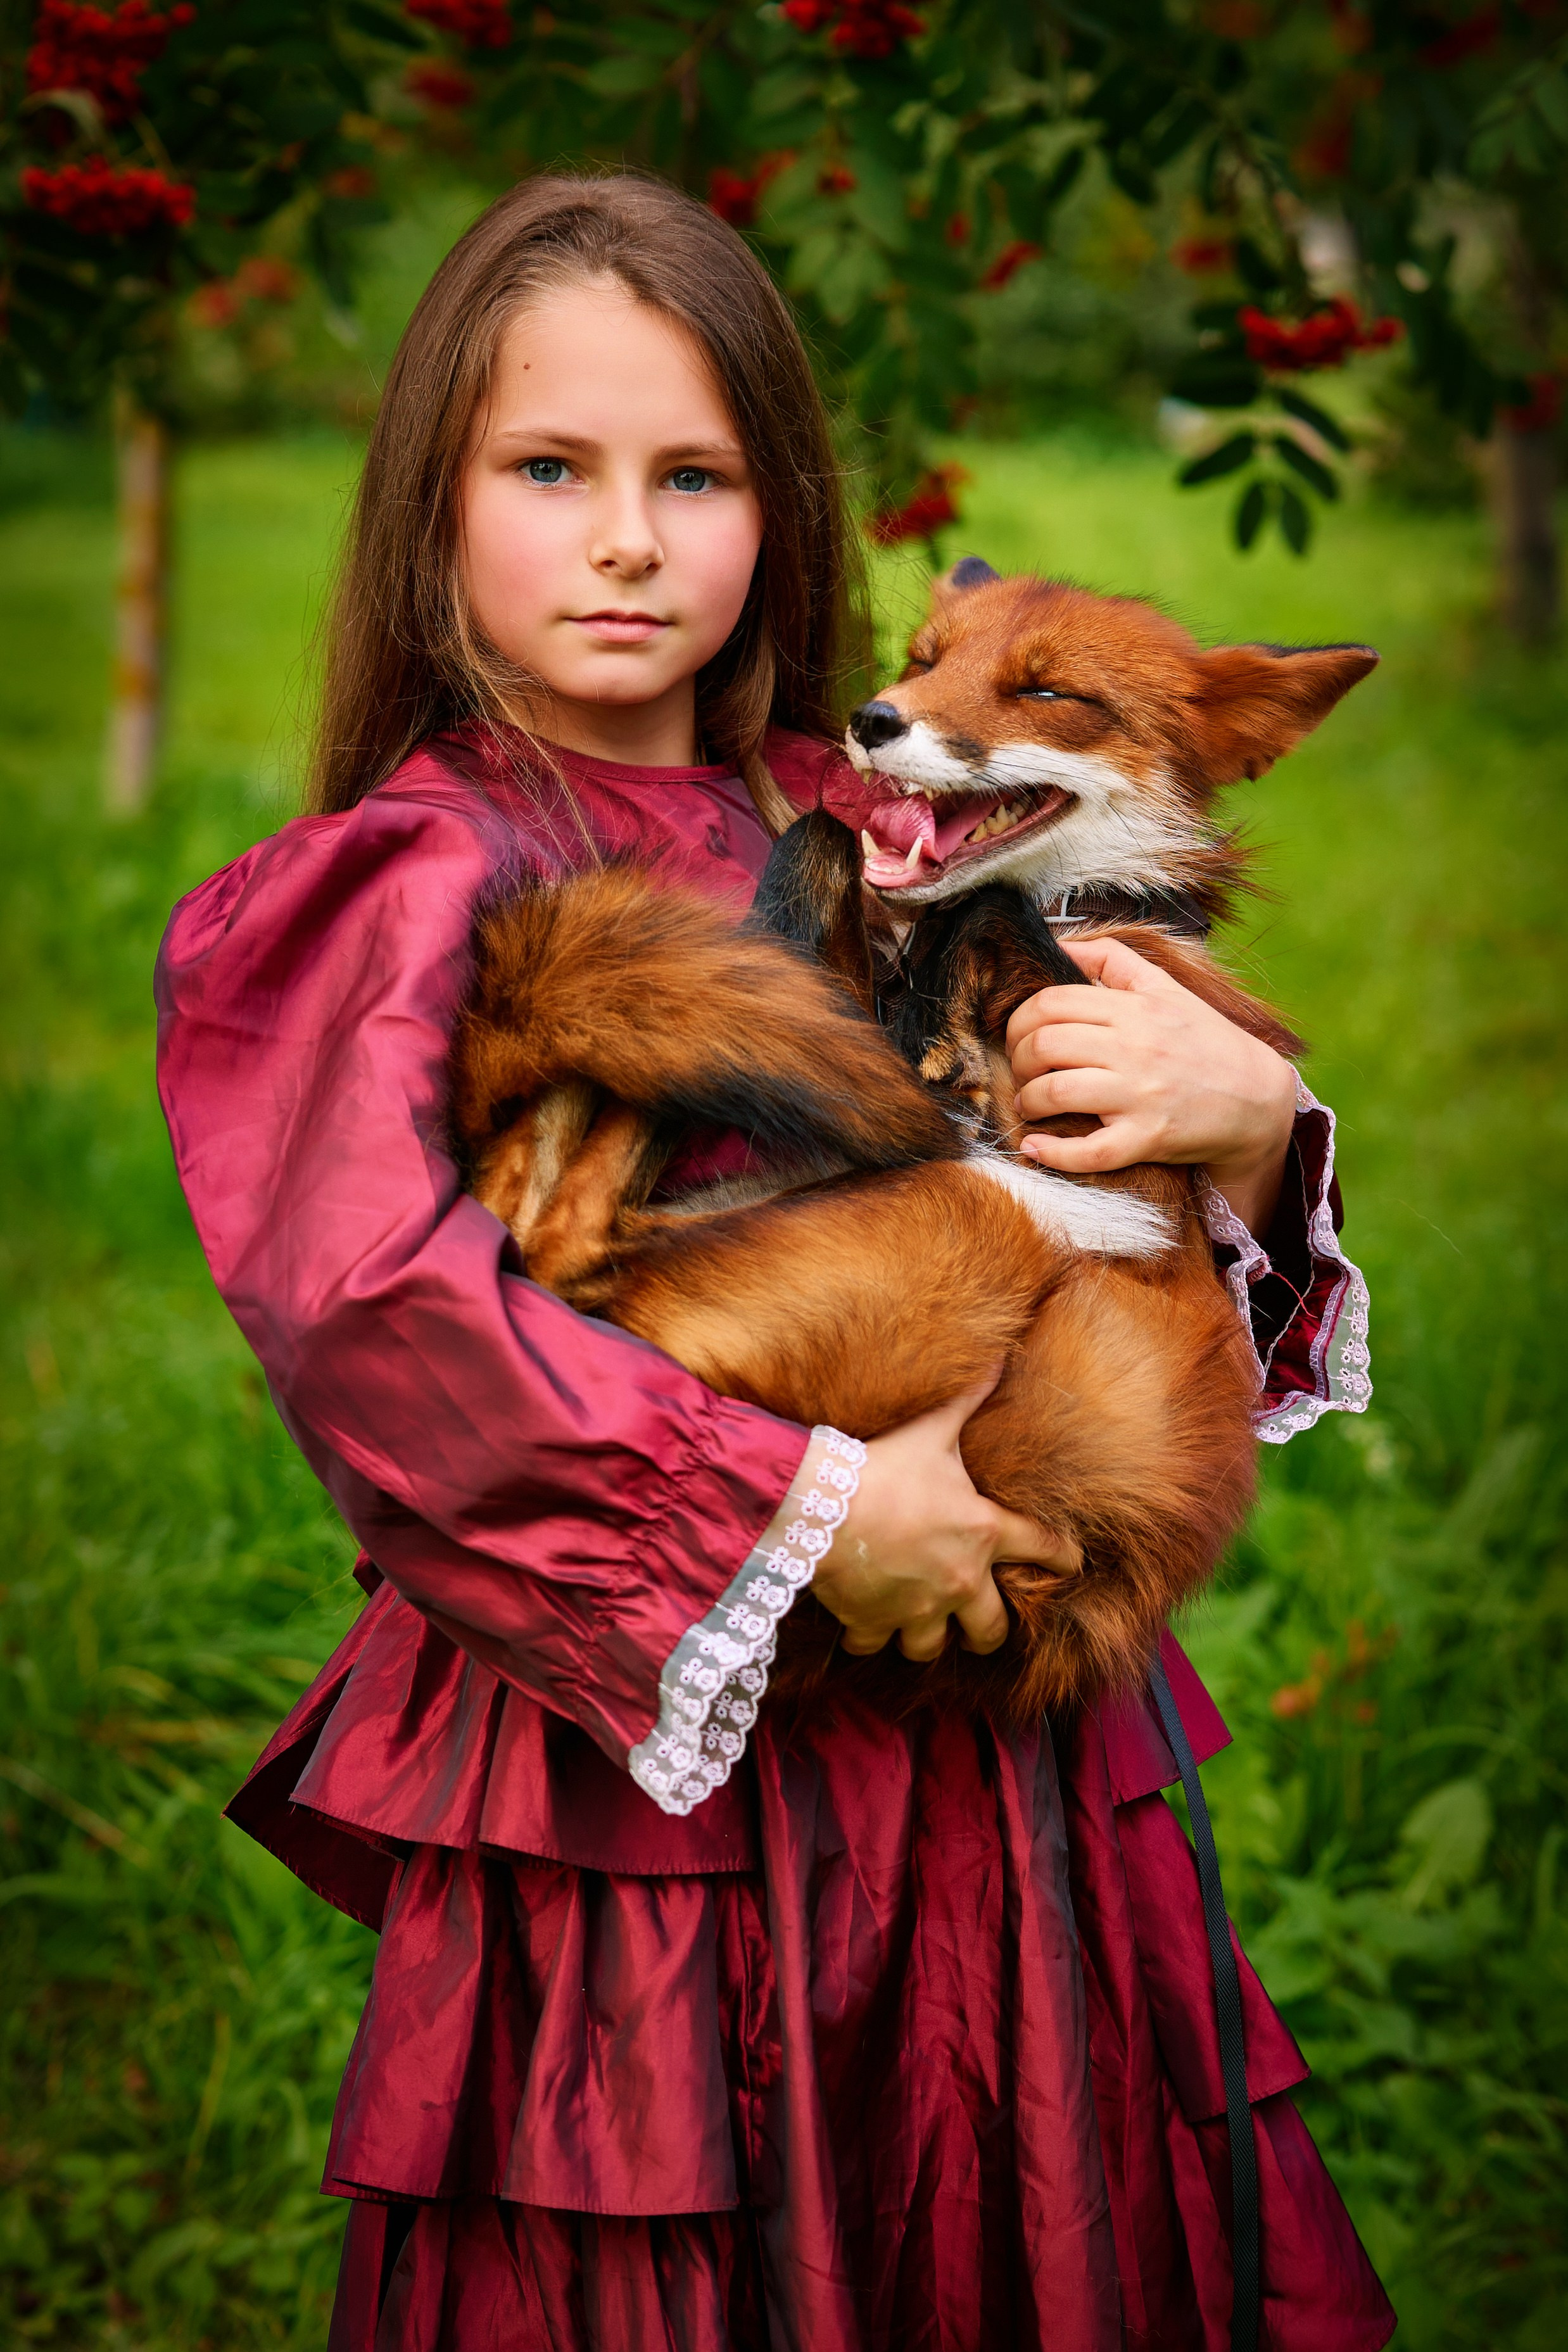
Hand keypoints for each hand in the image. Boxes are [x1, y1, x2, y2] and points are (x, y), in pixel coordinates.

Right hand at [811, 1378, 1076, 1662]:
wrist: (821, 1507)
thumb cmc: (884, 1467)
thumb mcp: (930, 1430)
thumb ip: (966, 1399)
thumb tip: (997, 1356)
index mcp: (983, 1532)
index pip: (1043, 1548)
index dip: (1064, 1556)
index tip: (1074, 1563)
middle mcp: (959, 1581)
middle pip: (991, 1630)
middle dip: (989, 1631)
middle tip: (982, 1623)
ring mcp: (916, 1609)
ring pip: (932, 1647)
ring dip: (928, 1637)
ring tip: (919, 1622)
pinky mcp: (874, 1623)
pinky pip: (875, 1644)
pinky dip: (870, 1635)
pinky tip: (865, 1621)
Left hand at [1005, 935, 1297, 1236]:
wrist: (1256, 1097)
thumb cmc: (1204, 1041)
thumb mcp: (1165, 988)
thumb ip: (1113, 960)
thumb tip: (1062, 945)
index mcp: (1134, 1009)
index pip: (1050, 1003)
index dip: (1018, 1020)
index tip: (1018, 1037)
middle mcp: (1135, 1048)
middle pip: (1044, 1045)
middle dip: (1017, 1060)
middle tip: (1021, 1071)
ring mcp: (1141, 1095)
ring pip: (1056, 1093)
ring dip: (1027, 1101)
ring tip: (1029, 1104)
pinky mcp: (1148, 1138)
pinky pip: (1088, 1152)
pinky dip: (1052, 1152)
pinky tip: (1035, 1146)